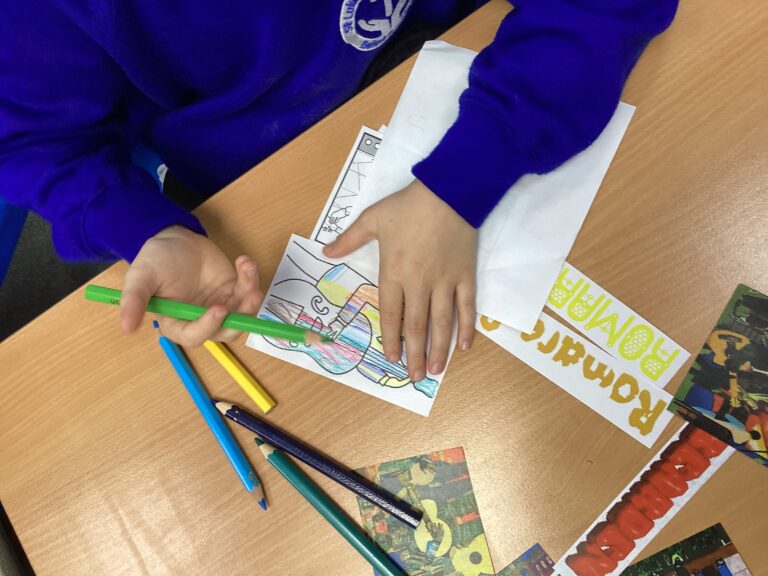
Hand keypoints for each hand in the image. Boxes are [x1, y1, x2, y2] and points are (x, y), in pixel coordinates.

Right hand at [120, 226, 262, 345]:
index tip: (219, 308)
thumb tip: (126, 328)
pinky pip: (248, 292)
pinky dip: (250, 278)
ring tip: (247, 270)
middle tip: (250, 296)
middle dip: (240, 318)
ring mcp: (220, 306)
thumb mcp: (141, 277)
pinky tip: (244, 262)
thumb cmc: (155, 259)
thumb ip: (134, 300)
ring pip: (242, 315)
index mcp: (177, 323)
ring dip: (251, 298)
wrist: (173, 238)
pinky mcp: (233, 291)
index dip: (208, 327)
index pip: (194, 335)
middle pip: (225, 332)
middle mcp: (200, 320)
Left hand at [323, 180, 476, 380]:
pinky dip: (466, 328)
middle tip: (415, 377)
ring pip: (441, 323)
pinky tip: (464, 347)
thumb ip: (349, 240)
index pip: (391, 315)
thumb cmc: (408, 206)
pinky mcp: (465, 276)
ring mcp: (445, 281)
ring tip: (436, 370)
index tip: (391, 358)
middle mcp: (419, 283)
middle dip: (415, 355)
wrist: (448, 191)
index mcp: (394, 273)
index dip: (391, 340)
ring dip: (439, 349)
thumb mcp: (372, 219)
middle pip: (416, 326)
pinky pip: (467, 307)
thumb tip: (325, 252)